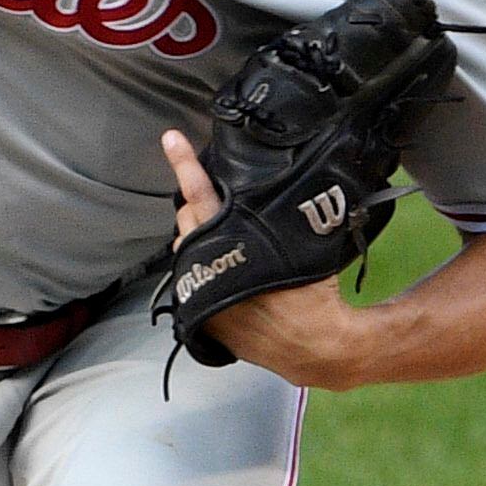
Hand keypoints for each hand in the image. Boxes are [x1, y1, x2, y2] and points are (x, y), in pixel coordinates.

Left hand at [159, 129, 369, 388]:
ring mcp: (200, 293)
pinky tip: (219, 267)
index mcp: (232, 243)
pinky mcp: (200, 315)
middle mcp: (207, 267)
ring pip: (184, 250)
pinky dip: (199, 267)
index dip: (185, 164)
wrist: (313, 348)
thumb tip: (286, 191)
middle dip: (195, 206)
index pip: (201, 195)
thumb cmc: (314, 295)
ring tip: (219, 235)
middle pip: (186, 220)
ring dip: (196, 238)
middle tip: (214, 198)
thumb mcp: (302, 247)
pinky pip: (189, 279)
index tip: (171, 137)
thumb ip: (280, 219)